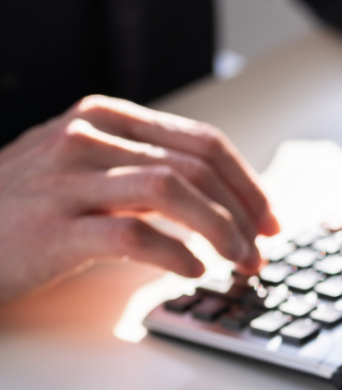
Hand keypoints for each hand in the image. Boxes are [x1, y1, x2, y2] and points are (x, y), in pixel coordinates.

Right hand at [0, 96, 279, 302]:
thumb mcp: (81, 170)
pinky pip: (134, 234)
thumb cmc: (20, 209)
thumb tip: (216, 199)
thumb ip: (140, 170)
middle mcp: (88, 138)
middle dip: (245, 210)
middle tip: (264, 248)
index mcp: (103, 118)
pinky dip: (175, 253)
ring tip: (239, 263)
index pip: (201, 141)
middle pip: (197, 164)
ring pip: (173, 191)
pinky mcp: (52, 227)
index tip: (269, 217)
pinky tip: (192, 271)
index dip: (247, 181)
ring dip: (222, 231)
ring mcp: (67, 180)